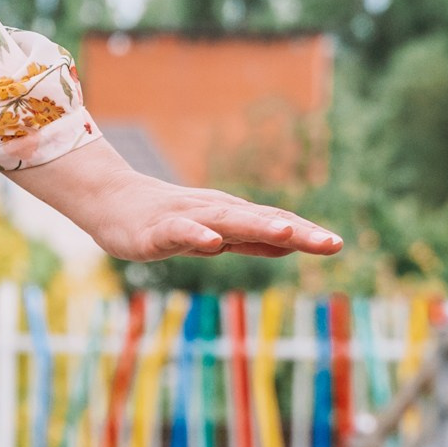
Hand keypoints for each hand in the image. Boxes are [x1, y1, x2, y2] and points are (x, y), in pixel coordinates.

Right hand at [11, 135, 342, 262]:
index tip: (337, 244)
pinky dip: (196, 236)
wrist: (110, 201)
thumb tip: (290, 244)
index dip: (306, 234)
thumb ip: (250, 241)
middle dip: (297, 232)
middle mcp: (215, 213)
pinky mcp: (156, 230)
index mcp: (231, 217)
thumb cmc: (165, 219)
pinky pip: (178, 232)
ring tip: (286, 235)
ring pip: (226, 223)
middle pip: (261, 222)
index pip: (274, 223)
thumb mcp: (214, 233)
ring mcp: (186, 219)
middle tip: (332, 243)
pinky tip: (212, 243)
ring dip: (257, 228)